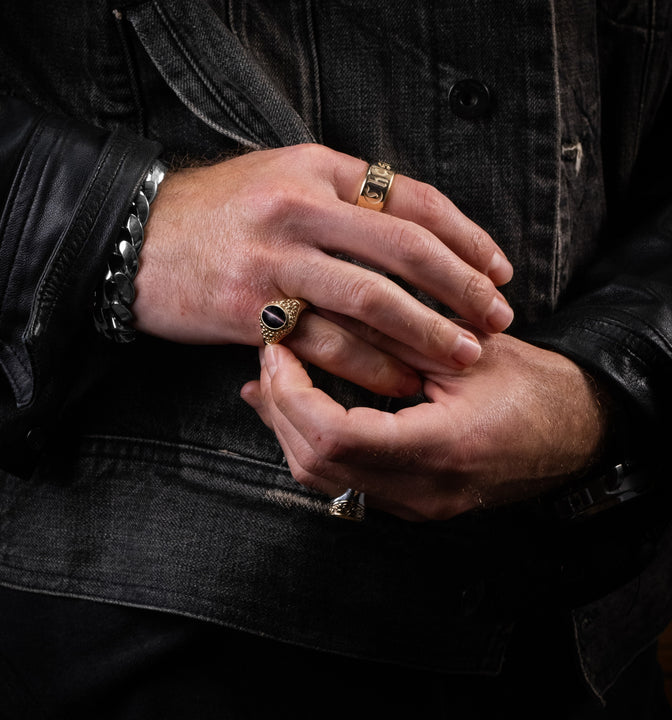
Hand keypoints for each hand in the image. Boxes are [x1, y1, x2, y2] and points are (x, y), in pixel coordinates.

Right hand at [134, 144, 513, 395]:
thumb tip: (408, 228)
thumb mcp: (279, 178)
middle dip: (461, 287)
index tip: (498, 268)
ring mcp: (274, 259)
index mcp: (316, 169)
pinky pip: (327, 342)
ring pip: (371, 300)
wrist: (134, 239)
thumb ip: (340, 196)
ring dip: (426, 332)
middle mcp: (299, 207)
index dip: (465, 235)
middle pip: (403, 248)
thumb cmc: (214, 213)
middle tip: (497, 318)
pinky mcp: (252, 309)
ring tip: (463, 356)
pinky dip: (371, 365)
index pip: (411, 198)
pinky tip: (400, 380)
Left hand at [240, 334, 609, 520]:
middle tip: (271, 356)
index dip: (291, 393)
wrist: (574, 432)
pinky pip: (341, 480)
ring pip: (320, 478)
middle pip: (315, 463)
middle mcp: (422, 491)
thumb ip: (389, 336)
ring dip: (288, 425)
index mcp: (439, 449)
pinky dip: (310, 441)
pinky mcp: (410, 502)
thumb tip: (318, 315)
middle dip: (279, 407)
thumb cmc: (530, 385)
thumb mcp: (462, 349)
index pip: (333, 438)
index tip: (278, 351)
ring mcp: (414, 505)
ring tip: (275, 376)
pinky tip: (298, 407)